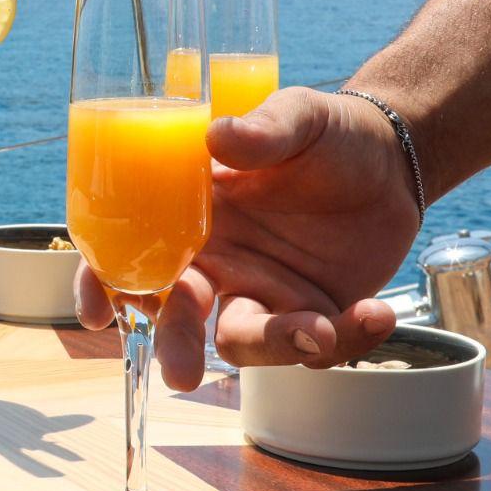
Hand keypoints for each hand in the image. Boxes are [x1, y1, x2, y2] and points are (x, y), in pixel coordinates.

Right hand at [75, 87, 414, 389]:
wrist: (393, 160)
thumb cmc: (327, 132)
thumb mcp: (299, 115)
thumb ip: (263, 130)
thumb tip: (218, 135)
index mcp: (190, 217)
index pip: (128, 255)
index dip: (102, 285)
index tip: (97, 313)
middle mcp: (215, 263)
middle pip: (177, 316)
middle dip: (176, 345)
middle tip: (182, 374)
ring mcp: (262, 293)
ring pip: (243, 341)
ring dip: (275, 345)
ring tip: (322, 328)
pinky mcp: (311, 315)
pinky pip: (315, 348)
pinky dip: (346, 341)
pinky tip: (376, 312)